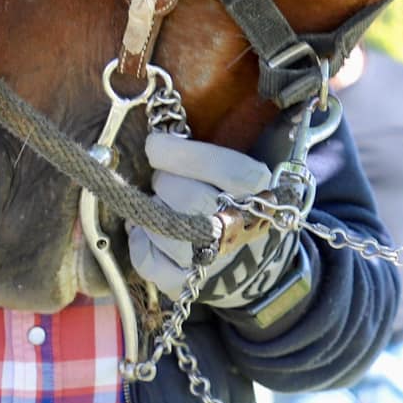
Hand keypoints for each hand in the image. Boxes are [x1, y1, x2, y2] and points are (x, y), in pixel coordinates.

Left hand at [129, 132, 301, 308]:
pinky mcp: (190, 284)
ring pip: (166, 230)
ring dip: (153, 211)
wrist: (257, 261)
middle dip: (165, 181)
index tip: (155, 145)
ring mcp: (214, 260)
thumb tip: (171, 118)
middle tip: (164, 177)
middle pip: (189, 199)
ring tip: (161, 204)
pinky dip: (141, 242)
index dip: (183, 155)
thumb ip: (224, 145)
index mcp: (261, 190)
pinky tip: (148, 230)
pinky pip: (150, 262)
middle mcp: (240, 227)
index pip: (227, 169)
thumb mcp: (250, 168)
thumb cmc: (242, 200)